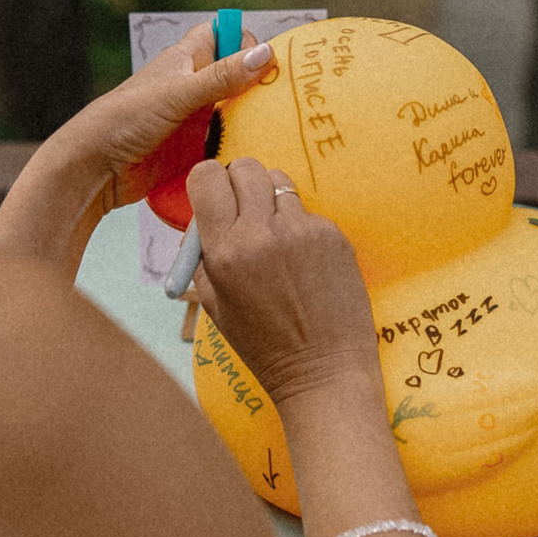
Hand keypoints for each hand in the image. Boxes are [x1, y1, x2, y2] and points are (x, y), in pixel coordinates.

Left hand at [0, 24, 276, 275]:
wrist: (94, 170)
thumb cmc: (124, 120)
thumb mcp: (177, 94)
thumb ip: (221, 77)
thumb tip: (266, 55)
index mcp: (186, 61)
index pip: (223, 35)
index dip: (244, 40)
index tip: (268, 60)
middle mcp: (193, 87)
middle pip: (236, 77)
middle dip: (260, 86)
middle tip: (289, 100)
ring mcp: (194, 120)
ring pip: (235, 114)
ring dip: (254, 122)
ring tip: (284, 130)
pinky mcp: (194, 151)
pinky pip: (226, 145)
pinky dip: (240, 149)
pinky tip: (260, 157)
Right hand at [189, 157, 378, 406]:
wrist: (322, 370)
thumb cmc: (264, 343)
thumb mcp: (215, 303)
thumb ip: (204, 253)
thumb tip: (205, 213)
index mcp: (224, 252)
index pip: (207, 177)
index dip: (209, 182)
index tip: (215, 196)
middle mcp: (262, 234)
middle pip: (245, 166)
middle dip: (240, 182)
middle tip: (245, 208)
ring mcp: (302, 231)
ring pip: (279, 181)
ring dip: (272, 200)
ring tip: (276, 238)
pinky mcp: (333, 235)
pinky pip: (307, 211)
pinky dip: (300, 226)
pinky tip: (304, 261)